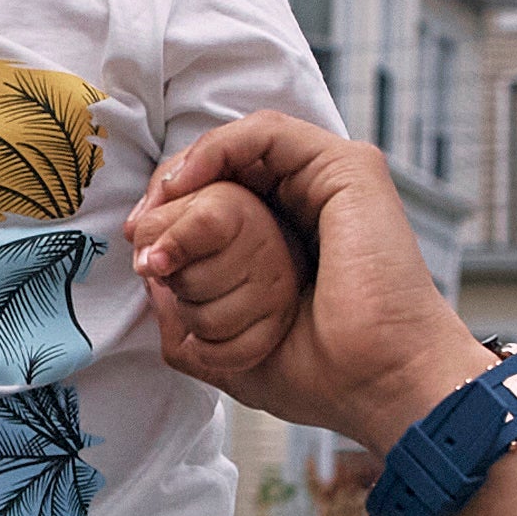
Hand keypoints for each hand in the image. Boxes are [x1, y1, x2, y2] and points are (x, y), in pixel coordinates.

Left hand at [124, 173, 301, 391]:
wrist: (249, 249)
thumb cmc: (203, 228)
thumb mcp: (175, 206)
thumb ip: (151, 221)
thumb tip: (147, 262)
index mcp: (237, 209)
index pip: (204, 226)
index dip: (172, 246)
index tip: (154, 261)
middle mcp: (266, 248)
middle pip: (191, 282)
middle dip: (173, 283)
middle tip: (181, 273)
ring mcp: (276, 292)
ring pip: (206, 323)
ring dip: (187, 316)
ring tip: (197, 296)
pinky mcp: (274, 329)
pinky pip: (224, 355)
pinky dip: (203, 349)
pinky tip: (205, 327)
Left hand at [133, 117, 494, 449]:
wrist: (377, 383)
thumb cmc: (322, 375)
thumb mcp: (228, 347)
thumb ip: (184, 314)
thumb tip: (147, 270)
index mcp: (286, 241)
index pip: (217, 203)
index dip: (171, 214)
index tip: (141, 252)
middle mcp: (308, 205)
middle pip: (223, 170)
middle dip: (169, 190)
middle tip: (140, 227)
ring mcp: (329, 183)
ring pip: (239, 148)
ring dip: (186, 170)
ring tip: (159, 207)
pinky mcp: (347, 169)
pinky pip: (266, 132)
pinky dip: (218, 147)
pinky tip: (187, 182)